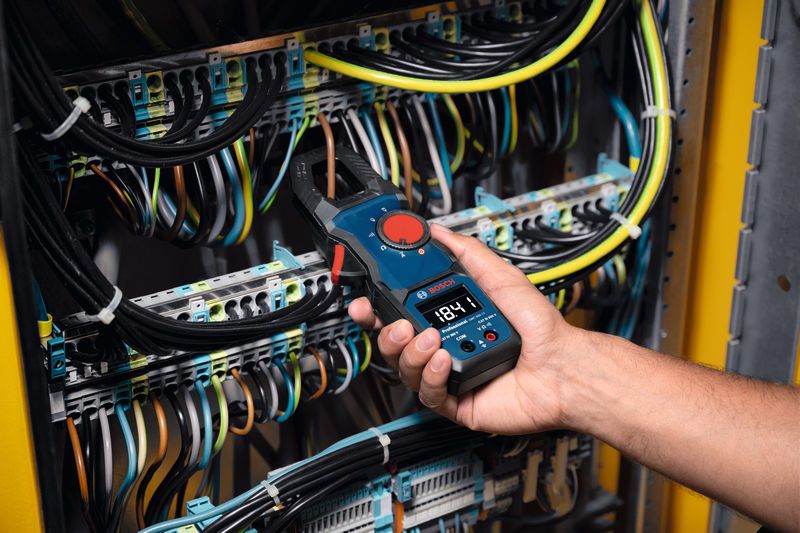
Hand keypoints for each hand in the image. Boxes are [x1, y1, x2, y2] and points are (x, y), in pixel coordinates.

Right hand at [349, 224, 583, 434]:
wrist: (562, 366)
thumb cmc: (538, 327)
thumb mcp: (499, 276)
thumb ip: (466, 252)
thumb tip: (438, 231)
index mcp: (447, 318)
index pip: (399, 314)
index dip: (378, 309)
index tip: (367, 300)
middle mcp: (442, 347)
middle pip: (394, 343)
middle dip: (386, 332)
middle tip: (395, 323)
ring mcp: (447, 376)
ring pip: (406, 368)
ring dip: (411, 352)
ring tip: (430, 338)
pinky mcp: (455, 402)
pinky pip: (428, 393)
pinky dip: (431, 374)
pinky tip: (444, 358)